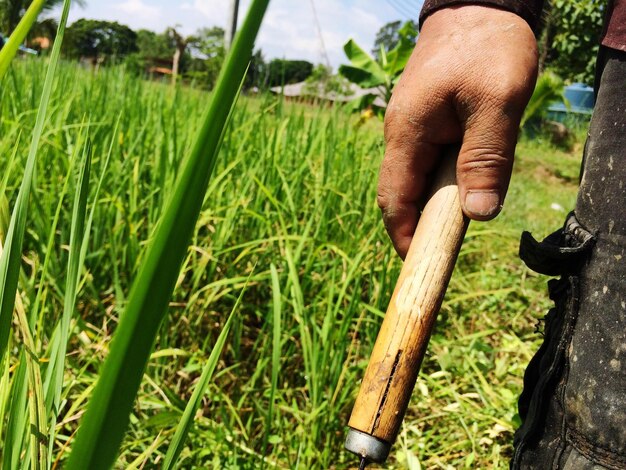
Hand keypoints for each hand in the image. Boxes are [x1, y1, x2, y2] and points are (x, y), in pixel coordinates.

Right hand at [378, 5, 537, 257]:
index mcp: (408, 133)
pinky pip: (430, 162)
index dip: (404, 235)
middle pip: (400, 194)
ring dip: (435, 203)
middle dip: (418, 225)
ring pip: (417, 179)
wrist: (478, 4)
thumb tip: (477, 216)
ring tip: (463, 214)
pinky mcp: (426, 121)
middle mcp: (402, 135)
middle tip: (446, 247)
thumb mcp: (497, 103)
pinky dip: (444, 181)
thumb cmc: (488, 47)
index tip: (419, 263)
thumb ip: (486, 159)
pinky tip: (467, 182)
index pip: (395, 199)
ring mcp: (412, 127)